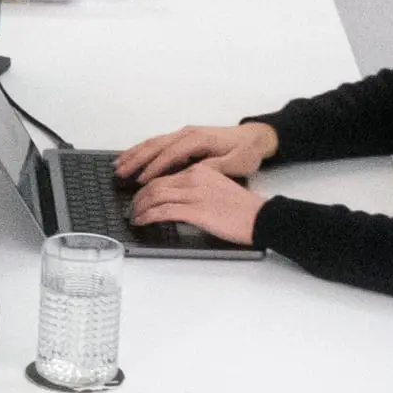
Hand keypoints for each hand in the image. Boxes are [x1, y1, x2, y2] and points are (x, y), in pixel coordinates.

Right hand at [115, 123, 278, 181]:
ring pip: (153, 142)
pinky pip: (157, 143)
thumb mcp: (235, 163)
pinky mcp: (183, 138)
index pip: (171, 154)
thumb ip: (212, 168)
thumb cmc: (246, 152)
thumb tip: (191, 174)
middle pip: (156, 145)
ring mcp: (184, 134)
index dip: (154, 168)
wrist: (255, 137)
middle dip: (136, 160)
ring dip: (134, 154)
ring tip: (118, 166)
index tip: (141, 181)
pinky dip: (141, 150)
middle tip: (120, 174)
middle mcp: (188, 134)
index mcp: (199, 140)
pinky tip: (131, 158)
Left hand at [129, 165, 267, 244]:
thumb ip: (197, 187)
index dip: (145, 187)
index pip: (164, 176)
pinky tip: (141, 222)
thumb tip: (175, 197)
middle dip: (137, 199)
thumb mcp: (216, 188)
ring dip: (139, 208)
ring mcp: (194, 194)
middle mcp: (195, 178)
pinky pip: (161, 211)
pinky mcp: (195, 211)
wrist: (261, 217)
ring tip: (134, 217)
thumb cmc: (241, 208)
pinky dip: (147, 216)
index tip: (138, 197)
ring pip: (154, 196)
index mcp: (200, 171)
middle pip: (154, 185)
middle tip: (131, 210)